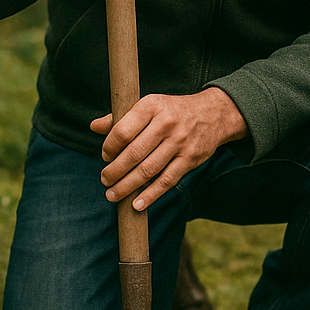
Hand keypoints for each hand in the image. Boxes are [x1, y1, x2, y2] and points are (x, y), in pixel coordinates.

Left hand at [91, 87, 246, 209]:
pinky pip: (167, 180)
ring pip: (148, 170)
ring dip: (126, 186)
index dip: (109, 148)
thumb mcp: (150, 105)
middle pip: (133, 154)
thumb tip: (94, 126)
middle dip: (114, 171)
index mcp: (152, 106)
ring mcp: (180, 142)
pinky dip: (151, 195)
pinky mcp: (191, 158)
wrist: (214, 113)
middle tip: (105, 180)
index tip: (105, 156)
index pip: (122, 131)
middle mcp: (167, 123)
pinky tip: (137, 204)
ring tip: (113, 194)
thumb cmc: (173, 111)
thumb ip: (122, 117)